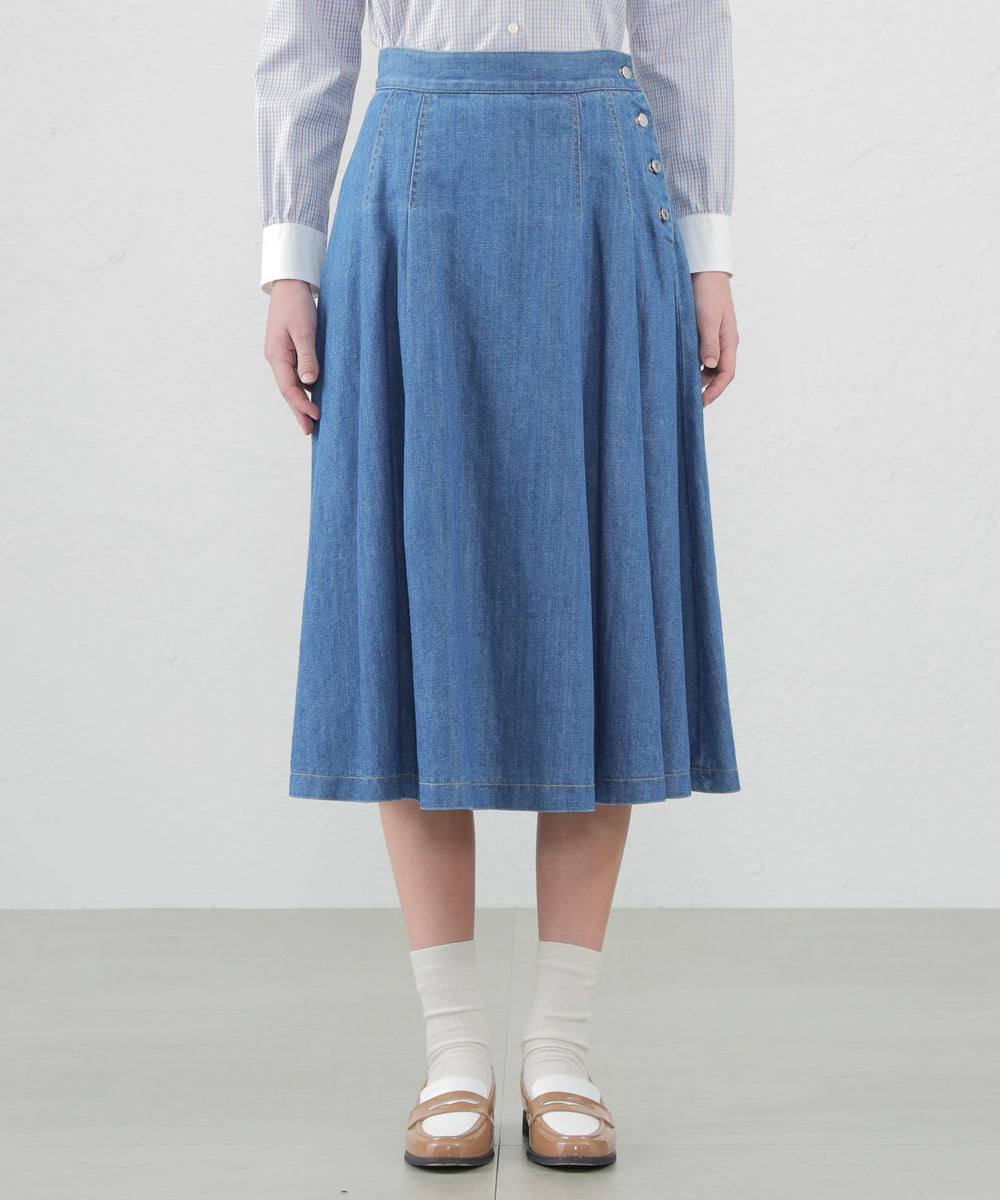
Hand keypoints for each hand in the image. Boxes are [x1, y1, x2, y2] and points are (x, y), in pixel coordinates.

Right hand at [263, 279, 321, 434]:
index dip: (301, 404)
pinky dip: (302, 389)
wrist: (289, 285)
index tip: (316, 415)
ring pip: (290, 385)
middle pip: (287, 391)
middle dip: (298, 411)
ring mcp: (281, 355)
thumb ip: (308, 356)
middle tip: (309, 431)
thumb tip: (310, 383)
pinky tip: (310, 397)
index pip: (288, 388)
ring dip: (300, 403)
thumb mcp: (305, 330)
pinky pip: (294, 375)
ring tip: (310, 420)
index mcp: (277, 355)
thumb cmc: (297, 304)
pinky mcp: (288, 351)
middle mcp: (276, 358)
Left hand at [691, 271, 737, 406]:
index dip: (715, 391)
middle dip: (705, 389)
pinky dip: (690, 363)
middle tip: (687, 402)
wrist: (704, 269)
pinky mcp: (701, 331)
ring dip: (696, 377)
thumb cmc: (708, 291)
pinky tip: (677, 368)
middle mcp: (722, 342)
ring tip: (679, 388)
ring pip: (706, 364)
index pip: (726, 374)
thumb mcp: (708, 318)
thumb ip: (709, 342)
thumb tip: (710, 366)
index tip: (701, 403)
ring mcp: (712, 337)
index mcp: (729, 341)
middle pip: (716, 373)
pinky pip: (697, 353)